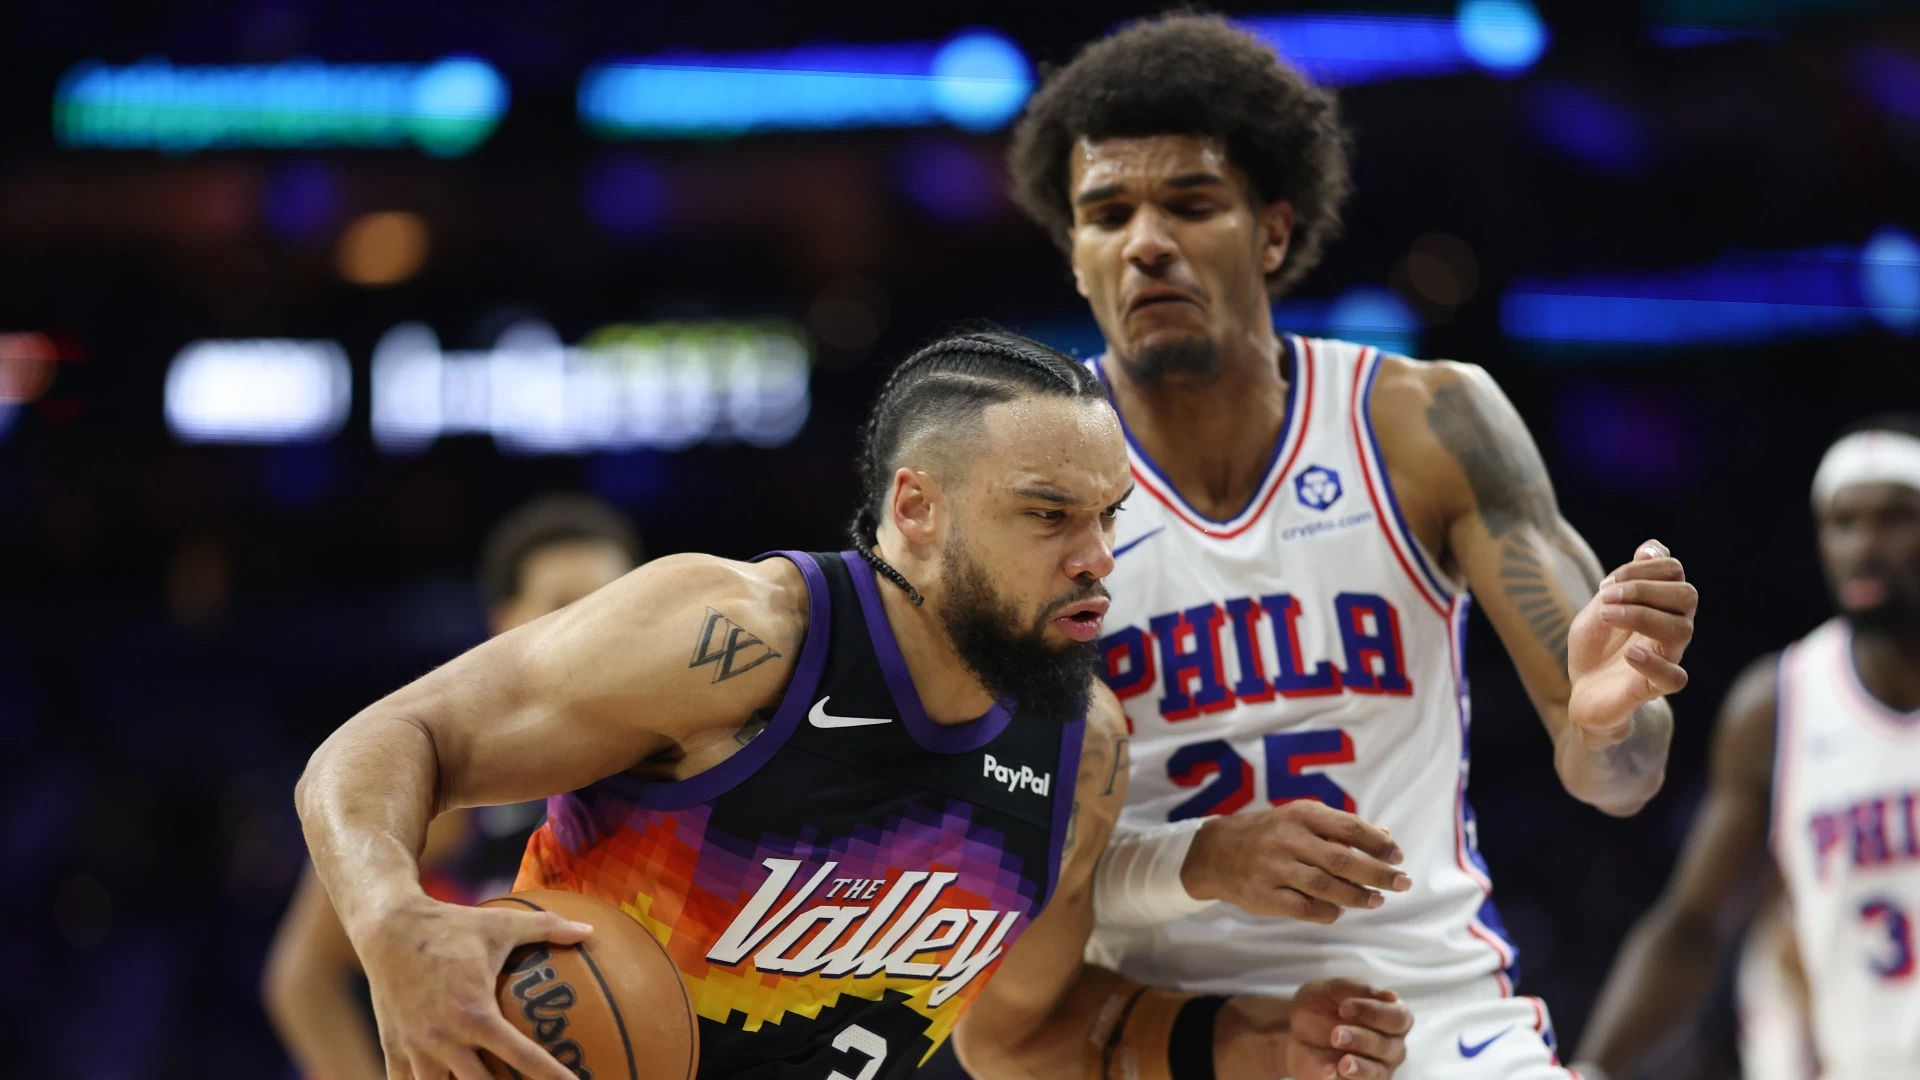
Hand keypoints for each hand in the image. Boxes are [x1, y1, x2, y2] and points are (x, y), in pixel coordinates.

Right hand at [352, 891, 592, 1079]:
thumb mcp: (503, 923)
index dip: (550, 1076)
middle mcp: (444, 1039)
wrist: (388, 928)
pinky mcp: (392, 1049)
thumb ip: (548, 927)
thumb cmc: (452, 925)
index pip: (522, 1057)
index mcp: (475, 1014)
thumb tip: (589, 930)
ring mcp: (416, 1048)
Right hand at [1182, 801, 1410, 922]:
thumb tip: (1385, 837)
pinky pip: (1305, 909)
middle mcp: (1288, 839)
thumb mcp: (1300, 820)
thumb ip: (1341, 828)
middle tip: (1402, 883)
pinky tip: (1339, 911)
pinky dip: (1328, 912)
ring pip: (1327, 887)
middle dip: (1378, 873)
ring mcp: (1275, 869)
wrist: (1215, 852)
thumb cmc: (1269, 834)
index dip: (1378, 843)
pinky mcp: (1264, 896)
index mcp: (1301, 815)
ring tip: (1376, 901)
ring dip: (1357, 896)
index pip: (1350, 827)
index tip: (1398, 855)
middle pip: (1343, 859)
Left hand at [1286, 980, 1411, 1079]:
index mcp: (1392, 1016)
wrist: (1292, 1029)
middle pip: (1390, 1047)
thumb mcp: (1331, 990)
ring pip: (1377, 1073)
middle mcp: (1391, 1046)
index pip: (1398, 1018)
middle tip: (1336, 1035)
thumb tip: (1391, 996)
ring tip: (1342, 1063)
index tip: (1344, 1008)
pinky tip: (1328, 1072)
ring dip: (1360, 1068)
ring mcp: (1377, 1069)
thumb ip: (1357, 990)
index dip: (1374, 1013)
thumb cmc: (1322, 1005)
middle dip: (1362, 1039)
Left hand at [1568, 539, 1695, 748]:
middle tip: (1605, 597)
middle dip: (1642, 588)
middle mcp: (1671, 626)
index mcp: (1660, 603)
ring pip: (1681, 629)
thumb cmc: (1594, 645)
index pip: (1674, 570)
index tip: (1609, 580)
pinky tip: (1629, 654)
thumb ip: (1622, 581)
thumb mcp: (1598, 605)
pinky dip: (1653, 663)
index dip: (1643, 568)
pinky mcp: (1655, 688)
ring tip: (1606, 616)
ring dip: (1640, 616)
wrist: (1581, 690)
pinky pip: (1676, 677)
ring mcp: (1667, 656)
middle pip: (1686, 595)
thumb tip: (1650, 552)